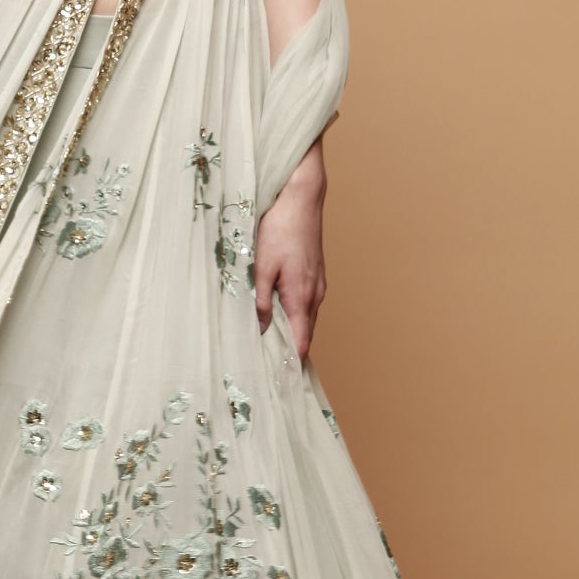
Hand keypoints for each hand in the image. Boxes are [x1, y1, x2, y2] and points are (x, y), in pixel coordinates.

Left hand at [254, 140, 326, 360]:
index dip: (291, 363)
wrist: (301, 198)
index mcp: (301, 298)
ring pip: (305, 318)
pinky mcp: (316, 274)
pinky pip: (306, 303)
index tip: (279, 380)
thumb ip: (259, 301)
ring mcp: (319, 284)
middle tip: (268, 366)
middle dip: (289, 351)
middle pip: (304, 334)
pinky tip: (278, 312)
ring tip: (269, 343)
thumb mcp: (261, 267)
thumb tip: (259, 329)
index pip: (301, 343)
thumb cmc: (280, 229)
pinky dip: (294, 314)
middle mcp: (316, 295)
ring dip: (291, 331)